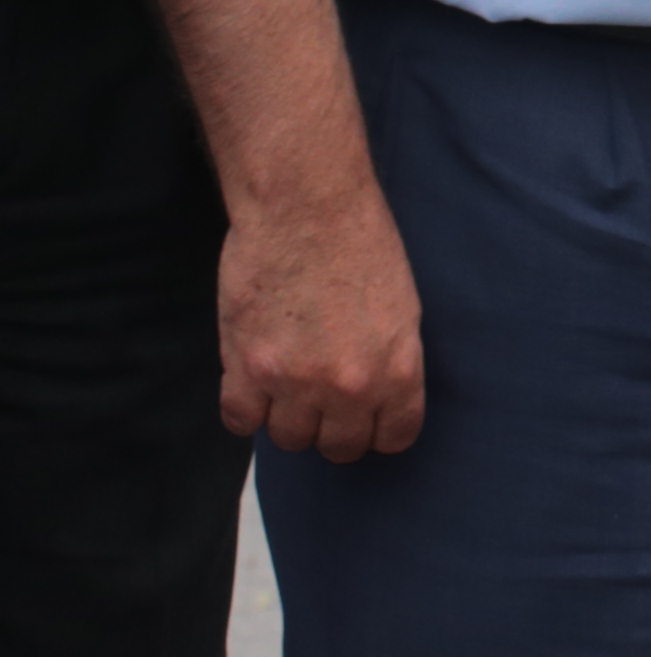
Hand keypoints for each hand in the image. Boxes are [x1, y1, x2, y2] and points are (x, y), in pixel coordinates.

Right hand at [219, 185, 425, 460]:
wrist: (307, 209)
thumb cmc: (362, 246)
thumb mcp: (403, 309)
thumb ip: (390, 362)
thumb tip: (376, 400)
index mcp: (398, 370)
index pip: (395, 437)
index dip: (380, 432)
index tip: (369, 421)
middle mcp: (350, 386)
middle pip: (340, 447)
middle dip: (334, 430)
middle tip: (325, 404)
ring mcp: (295, 381)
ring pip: (290, 439)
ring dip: (289, 419)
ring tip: (289, 388)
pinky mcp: (246, 367)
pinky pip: (241, 421)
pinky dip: (246, 411)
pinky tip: (253, 388)